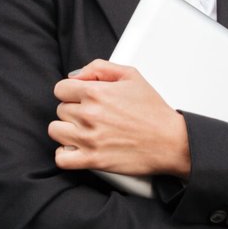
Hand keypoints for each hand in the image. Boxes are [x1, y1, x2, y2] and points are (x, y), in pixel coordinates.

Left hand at [50, 60, 190, 177]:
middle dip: (74, 111)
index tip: (81, 100)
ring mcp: (89, 138)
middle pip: (60, 110)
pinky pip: (61, 158)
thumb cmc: (154, 111)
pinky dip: (65, 154)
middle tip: (93, 117)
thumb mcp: (131, 75)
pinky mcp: (92, 160)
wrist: (172, 142)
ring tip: (84, 132)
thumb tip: (74, 75)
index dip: (71, 93)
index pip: (60, 89)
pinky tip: (77, 149)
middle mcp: (89, 114)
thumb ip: (99, 68)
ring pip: (56, 131)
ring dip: (67, 131)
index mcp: (95, 92)